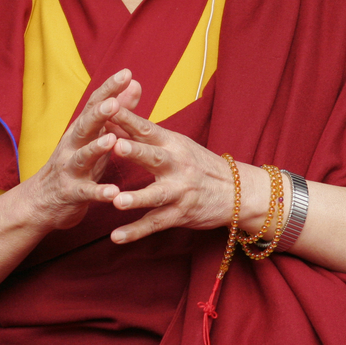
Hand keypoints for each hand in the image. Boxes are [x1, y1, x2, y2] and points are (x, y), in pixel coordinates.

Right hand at [24, 69, 141, 230]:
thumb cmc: (77, 163)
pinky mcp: (71, 193)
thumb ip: (117, 112)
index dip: (109, 89)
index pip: (94, 104)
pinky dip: (99, 192)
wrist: (42, 201)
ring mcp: (70, 169)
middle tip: (114, 102)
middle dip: (99, 114)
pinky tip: (113, 193)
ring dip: (96, 148)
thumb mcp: (96, 136)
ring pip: (82, 156)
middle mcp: (72, 145)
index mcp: (81, 129)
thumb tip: (135, 83)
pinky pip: (86, 192)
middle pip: (85, 125)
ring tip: (112, 140)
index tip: (127, 73)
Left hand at [106, 107, 234, 242]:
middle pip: (154, 158)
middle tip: (115, 145)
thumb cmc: (198, 163)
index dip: (129, 119)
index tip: (109, 108)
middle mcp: (177, 166)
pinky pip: (155, 224)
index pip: (148, 129)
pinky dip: (135, 231)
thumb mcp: (177, 144)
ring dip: (136, 198)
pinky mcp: (179, 215)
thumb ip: (146, 135)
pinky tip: (116, 237)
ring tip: (117, 200)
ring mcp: (179, 192)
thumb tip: (113, 117)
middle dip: (135, 152)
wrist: (236, 191)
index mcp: (173, 144)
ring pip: (156, 195)